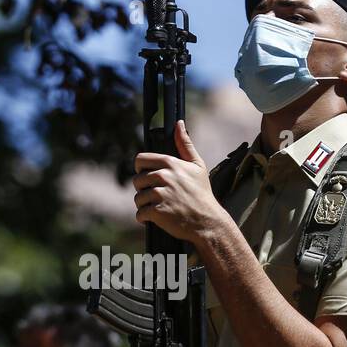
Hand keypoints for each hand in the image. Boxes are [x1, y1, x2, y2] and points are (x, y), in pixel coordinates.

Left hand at [131, 120, 227, 244]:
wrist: (209, 222)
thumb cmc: (202, 194)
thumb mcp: (197, 166)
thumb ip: (185, 144)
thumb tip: (179, 123)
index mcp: (170, 163)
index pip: (140, 160)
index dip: (142, 170)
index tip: (150, 178)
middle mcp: (164, 176)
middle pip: (137, 180)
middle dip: (144, 189)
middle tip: (158, 196)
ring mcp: (160, 194)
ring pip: (137, 198)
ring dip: (145, 205)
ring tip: (159, 207)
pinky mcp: (157, 212)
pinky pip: (139, 213)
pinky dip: (144, 218)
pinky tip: (154, 218)